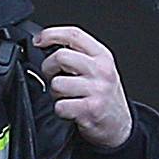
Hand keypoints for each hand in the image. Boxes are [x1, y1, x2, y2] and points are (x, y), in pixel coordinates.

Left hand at [36, 24, 132, 150]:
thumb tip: (47, 46)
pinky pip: (60, 105)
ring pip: (57, 83)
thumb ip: (79, 55)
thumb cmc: (104, 95)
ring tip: (67, 95)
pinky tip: (71, 109)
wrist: (119, 124)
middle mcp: (101, 70)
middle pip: (61, 56)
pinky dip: (60, 109)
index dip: (51, 34)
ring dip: (55, 92)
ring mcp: (97, 90)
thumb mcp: (99, 68)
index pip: (74, 34)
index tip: (39, 40)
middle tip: (54, 76)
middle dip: (49, 67)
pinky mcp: (90, 109)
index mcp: (102, 56)